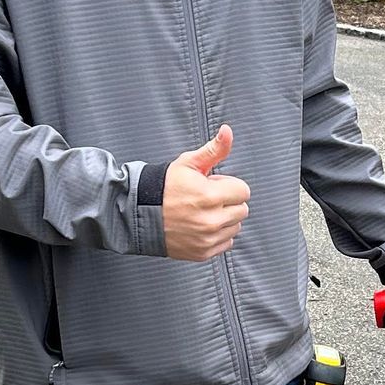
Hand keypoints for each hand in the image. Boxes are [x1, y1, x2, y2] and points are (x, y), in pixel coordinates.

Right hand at [163, 124, 249, 261]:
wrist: (141, 214)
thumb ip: (214, 149)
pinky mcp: (203, 252)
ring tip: (202, 212)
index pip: (243, 191)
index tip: (213, 185)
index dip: (229, 185)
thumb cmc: (165, 187)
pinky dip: (218, 235)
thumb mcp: (188, 163)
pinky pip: (227, 243)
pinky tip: (200, 226)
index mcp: (210, 196)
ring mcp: (207, 239)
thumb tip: (227, 132)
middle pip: (242, 209)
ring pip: (235, 227)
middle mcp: (211, 220)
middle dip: (228, 202)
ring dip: (224, 219)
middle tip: (206, 199)